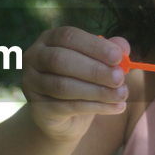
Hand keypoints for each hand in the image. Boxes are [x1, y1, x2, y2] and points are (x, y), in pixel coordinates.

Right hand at [21, 27, 128, 141]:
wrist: (66, 117)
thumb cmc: (83, 81)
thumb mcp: (98, 64)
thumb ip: (110, 52)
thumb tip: (123, 46)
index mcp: (49, 39)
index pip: (68, 36)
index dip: (94, 46)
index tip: (118, 57)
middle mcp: (34, 57)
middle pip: (60, 60)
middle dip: (94, 69)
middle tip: (120, 78)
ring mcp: (31, 83)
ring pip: (62, 86)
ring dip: (97, 91)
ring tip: (122, 95)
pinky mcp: (37, 108)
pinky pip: (66, 106)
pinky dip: (95, 107)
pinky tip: (116, 107)